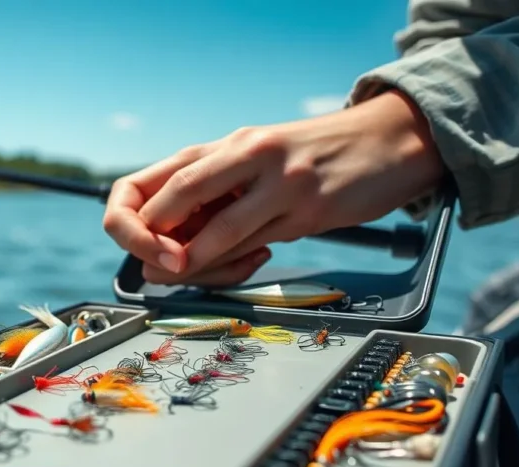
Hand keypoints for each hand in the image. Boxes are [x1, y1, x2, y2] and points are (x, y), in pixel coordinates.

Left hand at [103, 89, 444, 286]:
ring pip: (217, 232)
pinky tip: (247, 262)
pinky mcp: (308, 208)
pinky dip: (238, 264)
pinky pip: (258, 245)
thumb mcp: (255, 166)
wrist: (389, 141)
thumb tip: (162, 248)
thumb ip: (212, 197)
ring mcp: (278, 180)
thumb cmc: (313, 158)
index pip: (149, 179)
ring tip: (185, 274)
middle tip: (157, 267)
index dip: (128, 219)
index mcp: (223, 146)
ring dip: (194, 264)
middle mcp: (245, 154)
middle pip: (175, 197)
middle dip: (152, 242)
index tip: (137, 246)